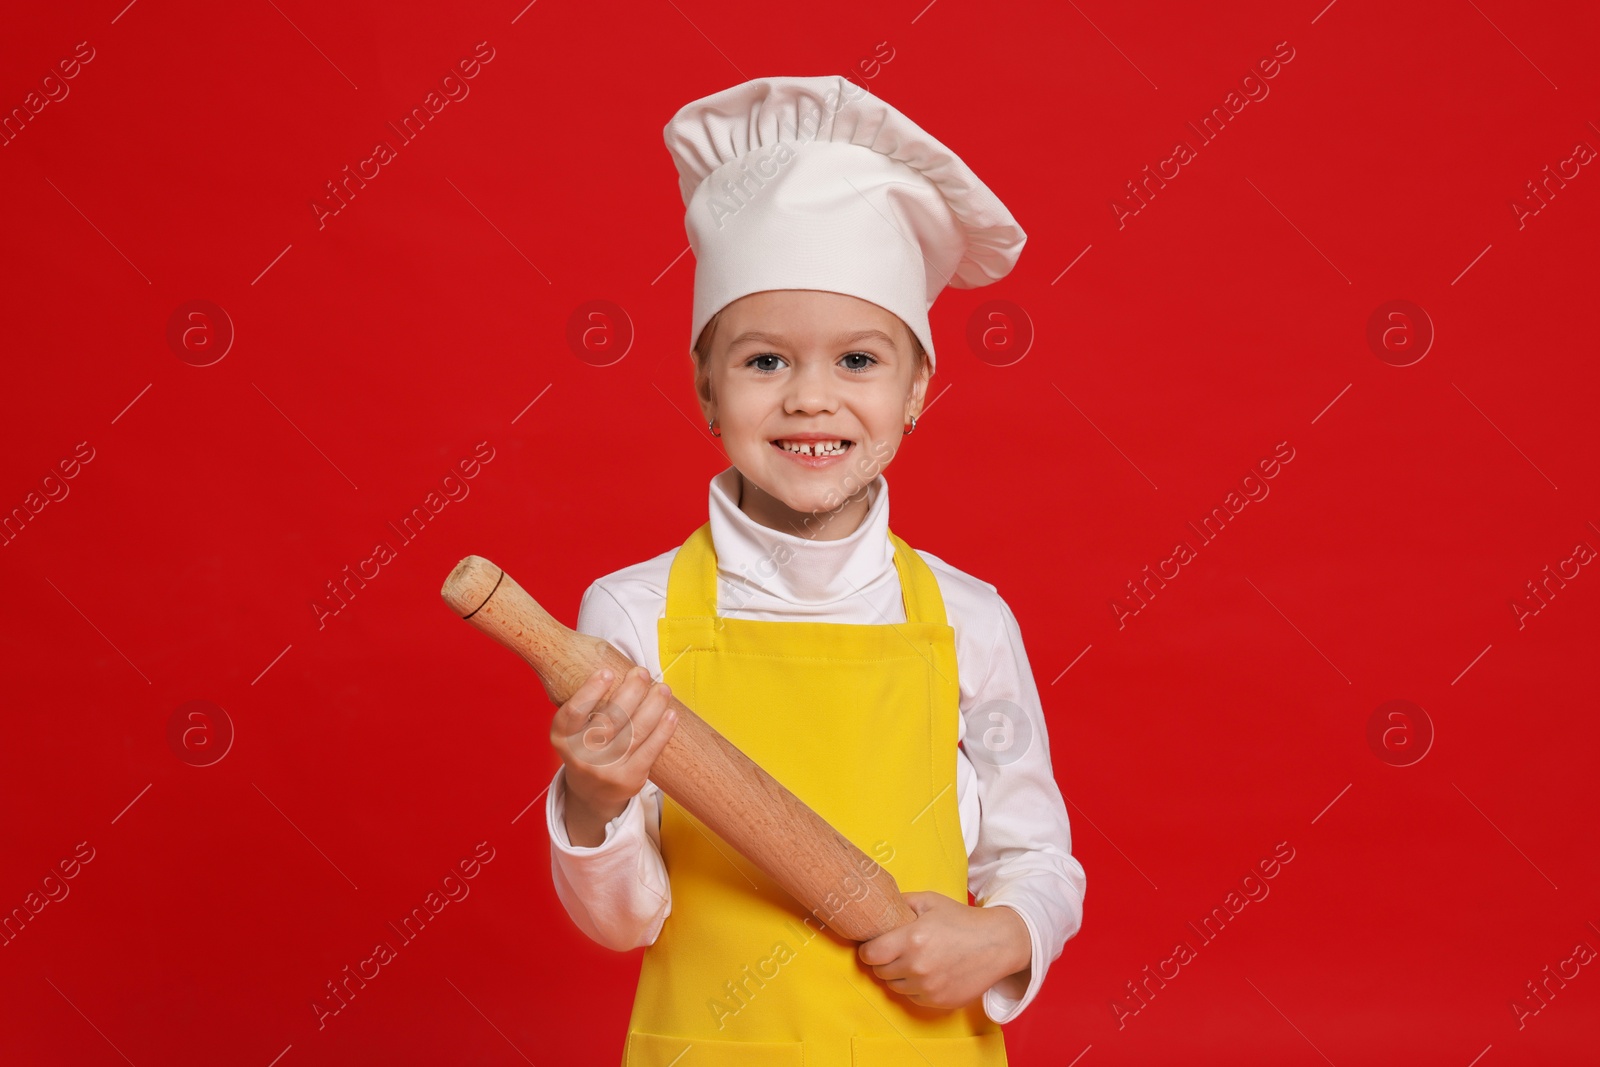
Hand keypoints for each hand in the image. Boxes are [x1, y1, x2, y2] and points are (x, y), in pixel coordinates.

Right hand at [549, 665, 677, 845]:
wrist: (593, 794)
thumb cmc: (588, 748)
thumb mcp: (576, 730)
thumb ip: (590, 705)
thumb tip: (623, 671)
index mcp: (562, 738)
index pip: (573, 712)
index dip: (590, 691)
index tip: (607, 671)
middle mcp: (580, 756)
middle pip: (610, 719)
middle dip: (631, 691)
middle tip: (642, 673)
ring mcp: (604, 771)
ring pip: (634, 732)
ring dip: (653, 706)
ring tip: (663, 689)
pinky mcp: (628, 780)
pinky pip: (649, 751)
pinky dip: (663, 730)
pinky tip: (671, 714)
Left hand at [857, 892, 1031, 1009]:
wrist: (997, 944)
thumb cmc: (962, 920)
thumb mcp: (930, 901)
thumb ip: (901, 903)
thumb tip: (878, 908)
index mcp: (912, 939)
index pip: (870, 954)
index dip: (868, 949)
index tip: (873, 945)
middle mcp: (917, 967)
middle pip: (880, 972)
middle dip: (882, 961)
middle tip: (894, 951)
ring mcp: (928, 987)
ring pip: (895, 987)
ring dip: (897, 975)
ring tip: (912, 961)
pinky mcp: (939, 1002)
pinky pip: (913, 997)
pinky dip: (914, 987)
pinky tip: (927, 972)